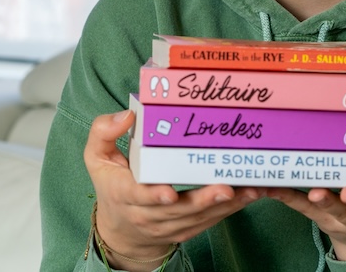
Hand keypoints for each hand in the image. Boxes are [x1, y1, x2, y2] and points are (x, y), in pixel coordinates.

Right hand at [84, 110, 263, 269]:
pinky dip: (230, 211)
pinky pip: (209, 222)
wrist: (120, 229)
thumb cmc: (111, 184)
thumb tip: (126, 116)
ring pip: (198, 218)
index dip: (154, 196)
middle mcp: (146, 214)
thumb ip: (103, 132)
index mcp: (123, 194)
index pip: (137, 196)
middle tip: (227, 188)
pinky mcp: (185, 230)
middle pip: (177, 211)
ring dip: (225, 206)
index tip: (170, 193)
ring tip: (249, 190)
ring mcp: (167, 225)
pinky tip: (249, 196)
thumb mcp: (96, 157)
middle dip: (203, 200)